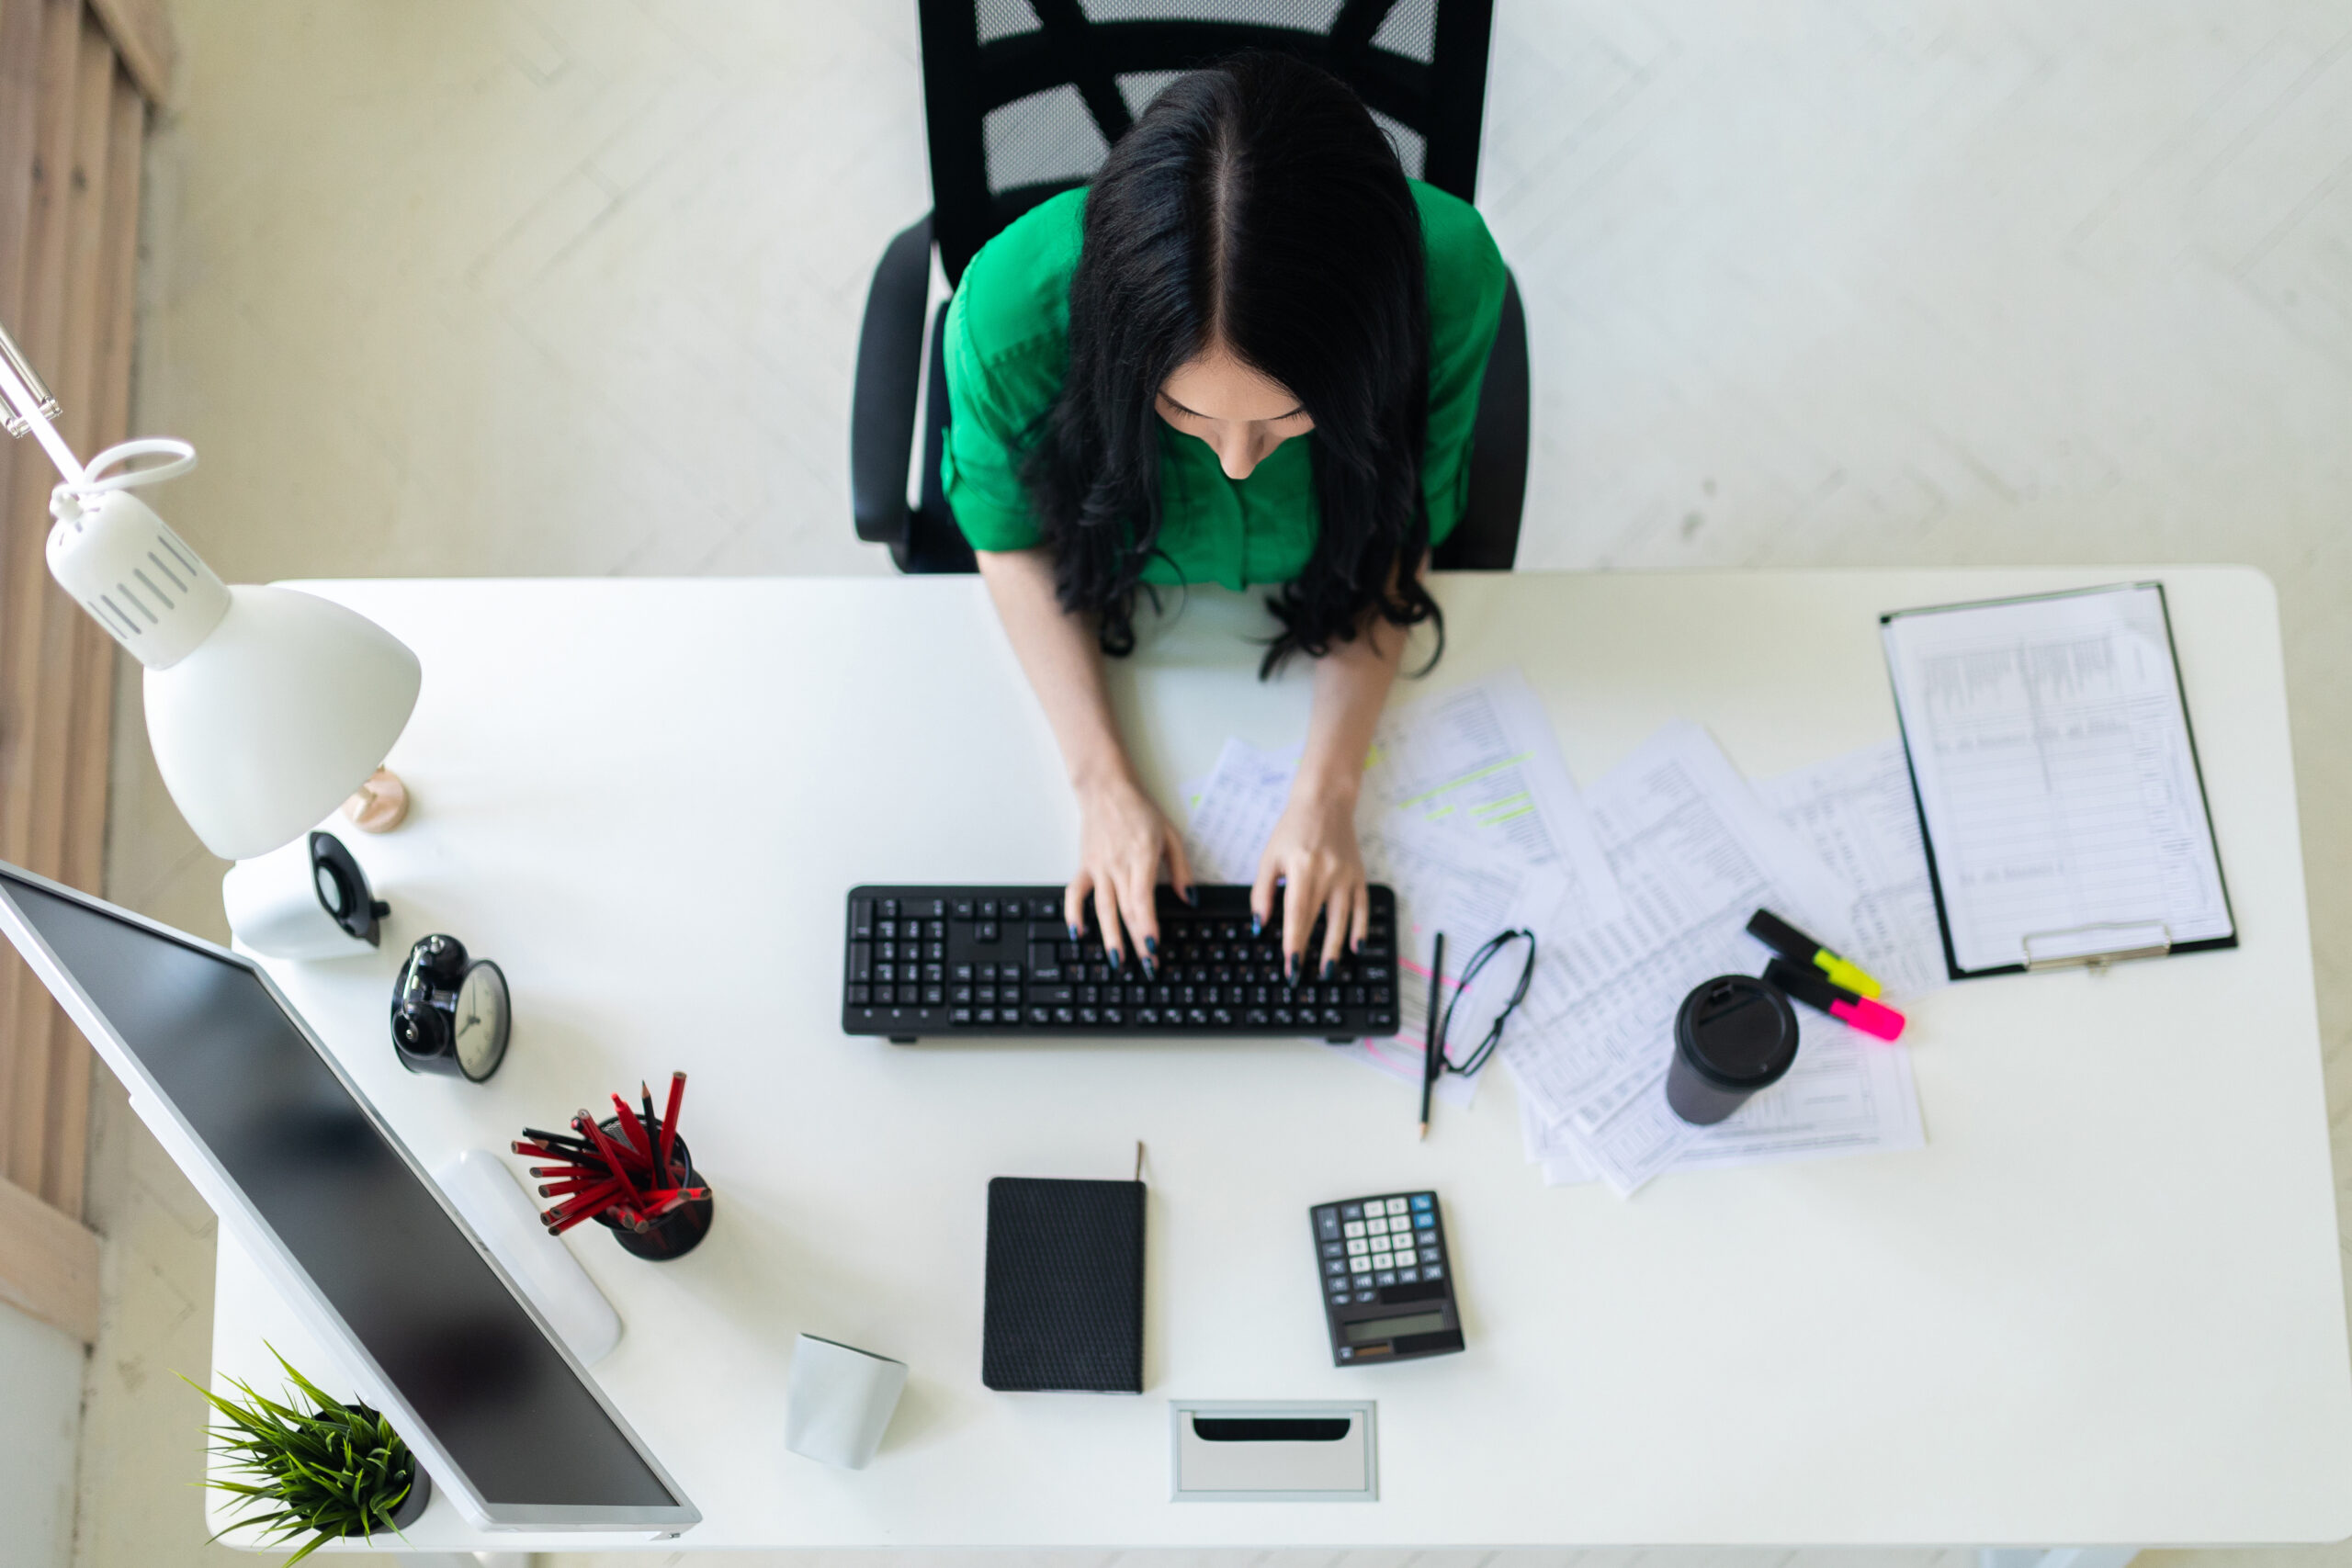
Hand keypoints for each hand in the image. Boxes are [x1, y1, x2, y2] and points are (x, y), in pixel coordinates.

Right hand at [1068, 771, 1193, 971]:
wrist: (1105, 789)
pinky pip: (1075, 893)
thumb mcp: (1170, 835)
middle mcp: (1118, 865)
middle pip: (1126, 910)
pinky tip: (1077, 933)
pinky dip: (1073, 913)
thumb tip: (1189, 898)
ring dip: (1109, 937)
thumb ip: (1182, 869)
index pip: (1143, 899)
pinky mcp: (1085, 866)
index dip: (1148, 925)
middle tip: (1147, 965)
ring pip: (1102, 908)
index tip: (1154, 946)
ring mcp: (1098, 868)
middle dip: (1137, 941)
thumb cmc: (1139, 810)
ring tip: (1116, 960)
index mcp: (1141, 857)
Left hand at [1250, 777, 1367, 981]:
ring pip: (1343, 919)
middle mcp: (1327, 873)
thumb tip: (1259, 925)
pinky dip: (1361, 928)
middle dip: (1310, 952)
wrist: (1325, 801)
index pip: (1297, 914)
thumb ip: (1262, 892)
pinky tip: (1357, 948)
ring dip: (1336, 948)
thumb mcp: (1269, 857)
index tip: (1289, 965)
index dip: (1293, 943)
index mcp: (1301, 868)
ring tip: (1328, 971)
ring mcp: (1346, 875)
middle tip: (1302, 977)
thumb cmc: (1293, 829)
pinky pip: (1363, 907)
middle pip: (1319, 921)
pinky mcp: (1359, 875)